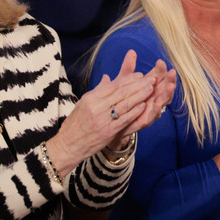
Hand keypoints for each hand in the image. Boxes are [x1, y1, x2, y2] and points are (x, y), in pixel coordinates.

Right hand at [47, 50, 168, 174]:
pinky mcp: (108, 131)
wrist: (69, 144)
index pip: (113, 86)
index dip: (128, 79)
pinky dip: (134, 112)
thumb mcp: (83, 104)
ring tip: (150, 89)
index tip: (140, 75)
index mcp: (91, 98)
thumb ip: (97, 91)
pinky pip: (124, 119)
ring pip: (124, 104)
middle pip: (121, 93)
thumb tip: (107, 78)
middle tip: (151, 79)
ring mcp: (103, 119)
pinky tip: (143, 106)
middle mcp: (97, 107)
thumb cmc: (75, 124)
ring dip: (139, 96)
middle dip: (138, 85)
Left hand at [107, 60, 175, 149]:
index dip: (160, 69)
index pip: (157, 76)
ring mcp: (150, 108)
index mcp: (148, 86)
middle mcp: (152, 97)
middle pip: (164, 87)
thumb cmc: (120, 99)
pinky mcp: (145, 120)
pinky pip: (153, 115)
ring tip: (170, 85)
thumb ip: (128, 68)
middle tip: (172, 72)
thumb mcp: (123, 81)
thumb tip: (131, 51)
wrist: (112, 120)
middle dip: (169, 80)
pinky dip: (157, 109)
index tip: (160, 62)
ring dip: (167, 94)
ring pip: (162, 100)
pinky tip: (158, 103)